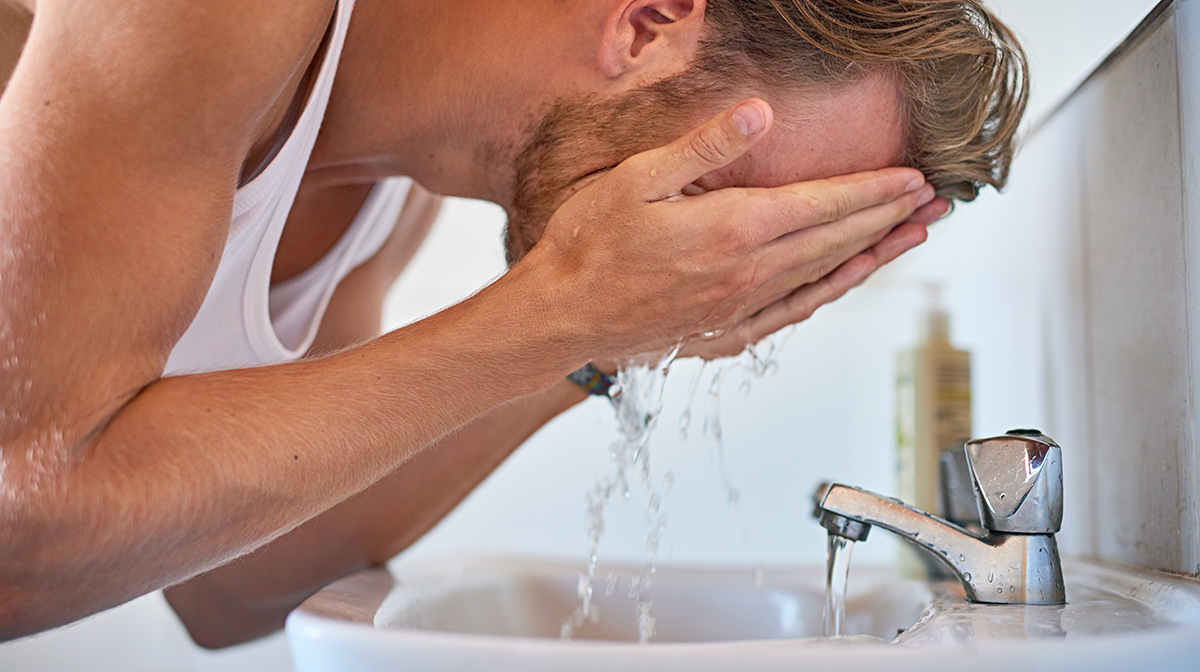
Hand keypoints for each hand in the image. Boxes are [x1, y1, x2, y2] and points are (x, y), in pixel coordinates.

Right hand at [522, 98, 934, 363]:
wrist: (561, 316)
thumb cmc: (590, 245)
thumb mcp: (639, 179)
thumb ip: (705, 146)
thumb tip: (762, 114)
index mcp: (732, 230)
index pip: (823, 205)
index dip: (873, 189)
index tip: (913, 177)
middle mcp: (747, 274)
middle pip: (837, 240)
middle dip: (890, 217)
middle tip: (934, 202)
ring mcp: (740, 308)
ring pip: (825, 276)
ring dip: (874, 254)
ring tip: (912, 236)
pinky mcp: (725, 332)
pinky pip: (795, 311)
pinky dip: (831, 292)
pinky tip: (847, 279)